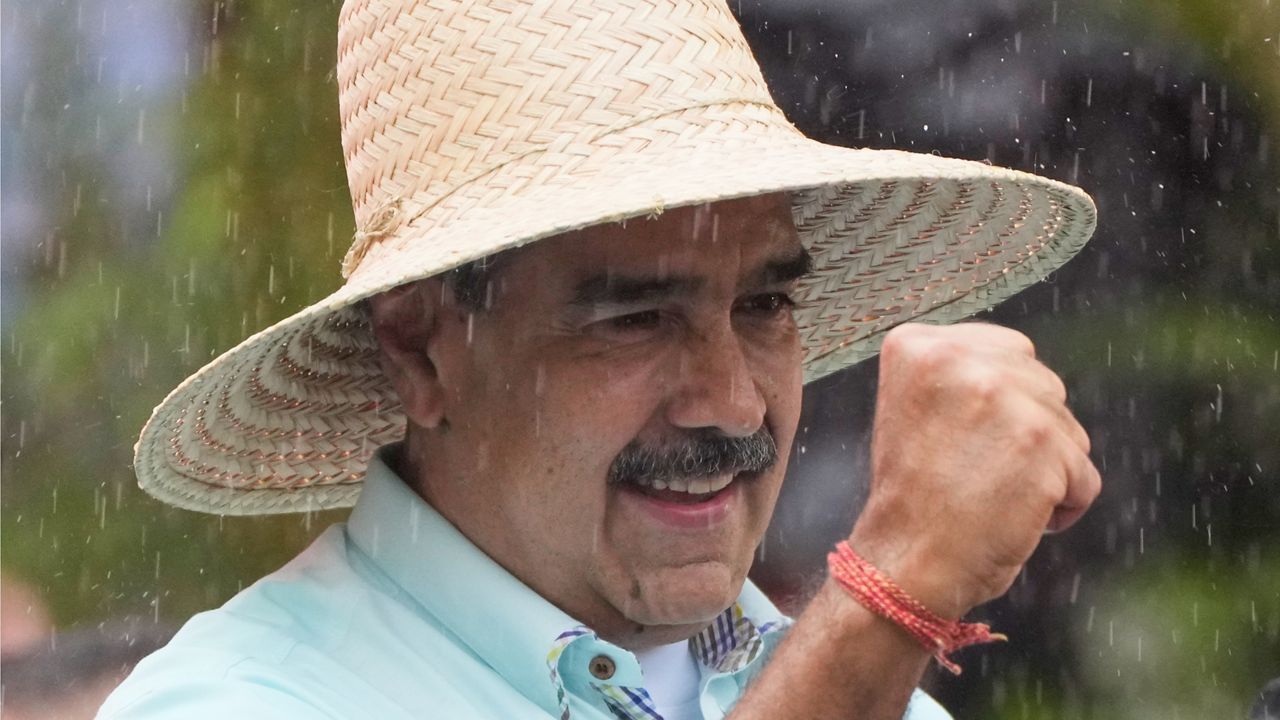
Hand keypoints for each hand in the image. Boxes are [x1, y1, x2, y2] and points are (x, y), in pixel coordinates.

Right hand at [848, 322, 1100, 618]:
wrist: (905, 560)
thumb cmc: (913, 497)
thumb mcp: (916, 407)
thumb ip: (961, 375)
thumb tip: (1022, 368)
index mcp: (918, 345)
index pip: (1006, 352)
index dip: (997, 405)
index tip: (962, 440)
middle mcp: (958, 358)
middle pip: (1042, 384)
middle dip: (1025, 431)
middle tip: (974, 470)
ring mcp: (1002, 396)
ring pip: (1068, 428)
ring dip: (1046, 467)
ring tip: (991, 493)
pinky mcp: (1042, 440)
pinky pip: (1084, 477)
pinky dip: (1063, 505)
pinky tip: (1016, 516)